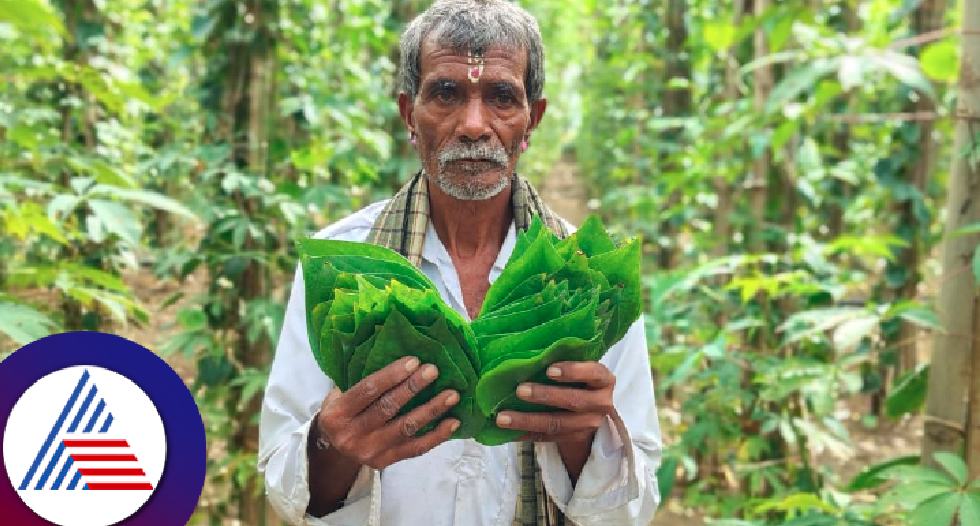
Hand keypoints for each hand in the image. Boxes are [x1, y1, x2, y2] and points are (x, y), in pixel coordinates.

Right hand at [315, 356, 459, 469]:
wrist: (334, 452)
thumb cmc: (342, 412)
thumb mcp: (338, 395)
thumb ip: (359, 379)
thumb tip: (395, 352)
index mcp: (336, 414)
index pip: (367, 390)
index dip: (391, 375)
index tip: (414, 361)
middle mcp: (350, 435)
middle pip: (387, 408)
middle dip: (413, 388)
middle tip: (434, 370)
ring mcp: (369, 451)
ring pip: (406, 428)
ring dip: (431, 410)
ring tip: (452, 395)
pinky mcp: (385, 462)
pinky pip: (415, 449)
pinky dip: (436, 435)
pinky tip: (452, 422)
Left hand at [495, 361, 614, 443]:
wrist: (591, 410)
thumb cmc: (579, 379)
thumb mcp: (580, 367)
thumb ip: (562, 359)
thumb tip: (526, 351)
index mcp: (603, 380)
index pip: (593, 373)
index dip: (573, 372)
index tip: (549, 370)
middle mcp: (601, 403)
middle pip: (573, 401)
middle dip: (545, 395)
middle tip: (519, 390)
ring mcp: (588, 424)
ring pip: (556, 424)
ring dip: (527, 420)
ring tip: (502, 417)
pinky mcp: (573, 438)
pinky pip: (546, 438)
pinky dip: (524, 434)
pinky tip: (505, 432)